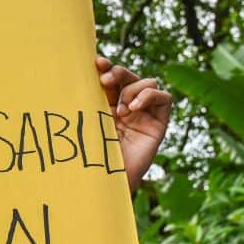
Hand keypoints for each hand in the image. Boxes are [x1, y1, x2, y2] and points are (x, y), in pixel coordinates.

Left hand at [95, 57, 171, 192]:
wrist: (106, 181)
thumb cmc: (90, 154)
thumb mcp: (88, 120)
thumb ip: (87, 99)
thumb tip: (78, 70)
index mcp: (107, 105)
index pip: (112, 78)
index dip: (107, 67)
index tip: (96, 63)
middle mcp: (127, 107)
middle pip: (130, 76)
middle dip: (118, 72)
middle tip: (105, 79)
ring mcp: (144, 115)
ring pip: (148, 83)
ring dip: (133, 89)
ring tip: (121, 110)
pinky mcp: (158, 124)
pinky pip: (165, 98)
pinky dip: (150, 96)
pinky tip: (134, 109)